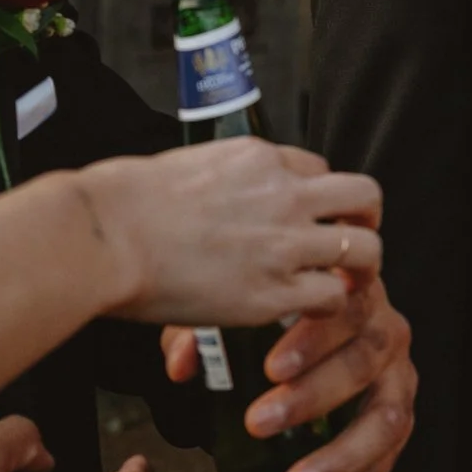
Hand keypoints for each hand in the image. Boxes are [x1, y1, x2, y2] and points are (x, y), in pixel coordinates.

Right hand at [80, 141, 382, 327]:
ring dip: (361, 268)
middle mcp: (285, 194)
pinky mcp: (274, 292)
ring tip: (348, 284)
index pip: (317, 169)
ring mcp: (286, 243)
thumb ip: (217, 180)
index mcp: (260, 157)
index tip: (310, 217)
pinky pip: (332, 298)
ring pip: (365, 248)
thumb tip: (211, 195)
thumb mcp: (183, 166)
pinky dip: (328, 307)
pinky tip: (310, 313)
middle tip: (355, 240)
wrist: (105, 235)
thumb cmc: (122, 203)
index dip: (319, 196)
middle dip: (365, 219)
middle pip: (363, 195)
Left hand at [161, 272, 416, 471]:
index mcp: (353, 291)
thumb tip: (182, 364)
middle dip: (312, 397)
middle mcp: (385, 329)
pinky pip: (388, 454)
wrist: (317, 333)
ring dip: (340, 451)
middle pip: (363, 360)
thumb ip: (205, 332)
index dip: (311, 339)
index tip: (270, 370)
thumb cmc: (278, 319)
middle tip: (258, 423)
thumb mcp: (237, 314)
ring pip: (387, 415)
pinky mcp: (400, 415)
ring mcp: (399, 374)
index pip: (343, 307)